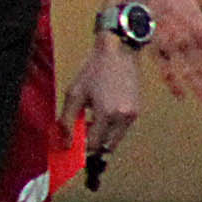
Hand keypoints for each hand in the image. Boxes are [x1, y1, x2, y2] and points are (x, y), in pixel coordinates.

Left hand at [63, 35, 142, 158]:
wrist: (119, 52)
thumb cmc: (94, 71)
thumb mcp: (74, 94)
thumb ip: (67, 120)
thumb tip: (65, 142)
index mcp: (107, 114)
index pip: (93, 144)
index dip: (80, 148)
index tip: (71, 146)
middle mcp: (123, 118)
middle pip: (106, 146)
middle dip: (92, 145)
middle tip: (80, 136)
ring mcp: (133, 115)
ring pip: (115, 139)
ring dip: (102, 137)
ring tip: (90, 122)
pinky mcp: (137, 111)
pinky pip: (122, 129)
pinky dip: (111, 128)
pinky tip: (101, 114)